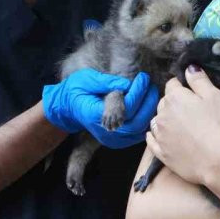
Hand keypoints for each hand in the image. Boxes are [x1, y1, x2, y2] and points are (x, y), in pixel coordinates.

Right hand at [43, 70, 159, 148]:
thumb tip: (127, 84)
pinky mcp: (117, 141)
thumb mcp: (86, 79)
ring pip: (139, 130)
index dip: (137, 92)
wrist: (68, 108)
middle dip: (148, 102)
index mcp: (96, 116)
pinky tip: (147, 106)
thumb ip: (105, 82)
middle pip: (136, 122)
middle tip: (151, 85)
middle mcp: (105, 131)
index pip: (125, 108)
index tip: (143, 77)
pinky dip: (145, 120)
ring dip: (149, 111)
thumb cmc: (76, 90)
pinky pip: (137, 134)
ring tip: (151, 93)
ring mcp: (112, 139)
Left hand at [146, 65, 219, 185]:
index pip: (172, 84)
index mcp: (174, 97)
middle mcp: (162, 114)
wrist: (218, 161)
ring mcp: (160, 134)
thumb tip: (188, 67)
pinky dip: (154, 136)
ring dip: (164, 119)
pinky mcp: (161, 153)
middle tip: (189, 111)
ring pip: (157, 120)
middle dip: (173, 103)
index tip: (192, 93)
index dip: (182, 87)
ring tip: (178, 125)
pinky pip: (151, 140)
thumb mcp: (215, 96)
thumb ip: (199, 80)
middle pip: (164, 102)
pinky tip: (158, 136)